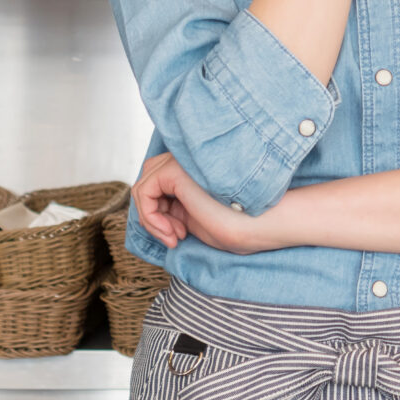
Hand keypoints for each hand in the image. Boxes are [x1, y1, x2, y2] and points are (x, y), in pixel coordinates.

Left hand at [133, 151, 277, 255]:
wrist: (257, 224)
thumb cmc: (237, 225)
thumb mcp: (196, 217)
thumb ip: (175, 207)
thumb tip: (150, 210)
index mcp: (194, 172)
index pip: (160, 184)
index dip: (161, 215)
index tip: (179, 237)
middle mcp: (186, 162)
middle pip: (149, 181)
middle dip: (154, 214)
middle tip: (175, 236)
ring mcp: (181, 163)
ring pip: (143, 187)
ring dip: (151, 219)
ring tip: (174, 236)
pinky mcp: (174, 170)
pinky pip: (144, 192)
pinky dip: (150, 217)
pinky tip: (171, 232)